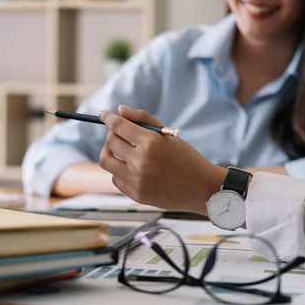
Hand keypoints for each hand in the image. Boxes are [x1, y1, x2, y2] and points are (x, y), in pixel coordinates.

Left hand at [98, 106, 226, 213]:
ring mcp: (137, 180)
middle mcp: (141, 162)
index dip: (108, 118)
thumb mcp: (168, 134)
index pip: (118, 126)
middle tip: (119, 134)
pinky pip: (115, 179)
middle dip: (111, 134)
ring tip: (119, 151)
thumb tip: (119, 110)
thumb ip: (143, 119)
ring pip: (107, 161)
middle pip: (110, 142)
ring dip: (109, 152)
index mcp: (151, 143)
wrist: (201, 188)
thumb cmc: (186, 157)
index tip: (103, 114)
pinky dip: (118, 171)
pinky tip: (130, 168)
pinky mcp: (136, 195)